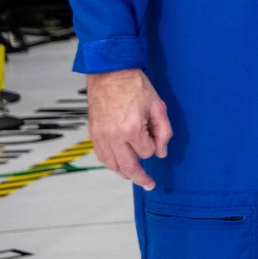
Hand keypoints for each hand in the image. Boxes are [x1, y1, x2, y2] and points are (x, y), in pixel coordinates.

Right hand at [86, 68, 172, 189]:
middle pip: (128, 167)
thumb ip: (164, 131)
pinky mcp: (93, 134)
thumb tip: (162, 152)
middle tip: (149, 184)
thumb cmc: (135, 87)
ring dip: (124, 173)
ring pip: (112, 165)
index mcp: (132, 129)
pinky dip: (111, 163)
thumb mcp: (158, 106)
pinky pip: (102, 156)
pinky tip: (119, 164)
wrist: (110, 74)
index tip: (155, 138)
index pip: (147, 152)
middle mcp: (113, 136)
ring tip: (134, 177)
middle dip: (140, 177)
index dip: (154, 147)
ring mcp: (101, 136)